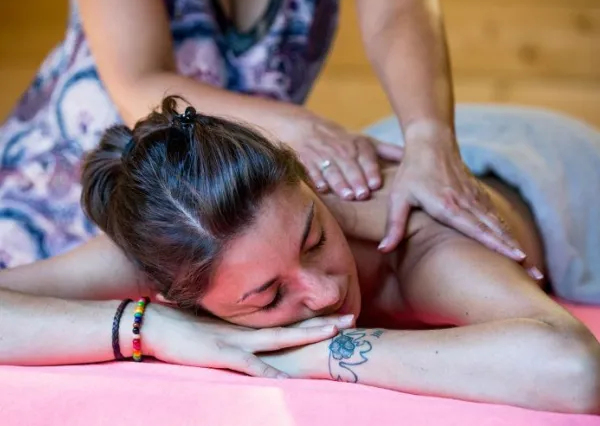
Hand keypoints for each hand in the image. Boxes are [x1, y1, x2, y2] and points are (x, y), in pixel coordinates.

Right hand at [143, 304, 350, 378]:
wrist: (152, 325)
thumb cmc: (179, 326)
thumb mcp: (211, 328)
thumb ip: (231, 331)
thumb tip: (246, 337)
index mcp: (246, 326)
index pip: (284, 322)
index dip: (311, 320)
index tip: (335, 317)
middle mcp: (247, 330)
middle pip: (292, 327)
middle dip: (323, 324)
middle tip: (352, 319)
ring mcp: (236, 341)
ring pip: (280, 339)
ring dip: (308, 335)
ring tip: (334, 334)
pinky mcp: (221, 354)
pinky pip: (250, 366)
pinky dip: (270, 374)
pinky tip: (288, 382)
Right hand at [284, 111, 403, 199]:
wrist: (306, 129)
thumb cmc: (343, 142)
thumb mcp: (366, 142)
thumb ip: (389, 152)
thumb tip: (414, 157)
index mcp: (357, 145)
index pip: (365, 157)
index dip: (370, 170)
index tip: (375, 184)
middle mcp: (341, 150)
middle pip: (349, 166)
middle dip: (356, 179)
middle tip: (362, 194)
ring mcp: (322, 156)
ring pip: (332, 171)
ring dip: (340, 183)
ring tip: (347, 196)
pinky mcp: (306, 162)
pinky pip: (312, 171)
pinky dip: (316, 180)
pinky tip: (322, 190)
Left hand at [378, 123, 532, 270]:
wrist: (431, 142)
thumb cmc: (411, 171)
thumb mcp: (398, 198)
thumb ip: (393, 225)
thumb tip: (384, 250)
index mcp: (448, 206)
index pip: (477, 229)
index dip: (497, 245)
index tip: (518, 259)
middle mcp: (467, 203)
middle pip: (496, 232)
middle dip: (516, 253)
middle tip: (535, 276)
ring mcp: (475, 198)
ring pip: (499, 225)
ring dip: (515, 245)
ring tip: (532, 267)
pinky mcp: (478, 194)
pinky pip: (495, 216)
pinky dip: (507, 232)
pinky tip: (514, 246)